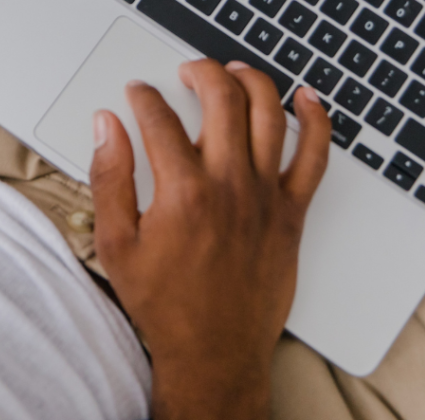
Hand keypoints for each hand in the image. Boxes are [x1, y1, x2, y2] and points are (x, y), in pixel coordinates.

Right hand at [90, 60, 330, 419]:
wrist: (214, 353)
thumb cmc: (166, 304)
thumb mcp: (117, 244)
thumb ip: (110, 178)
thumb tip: (107, 127)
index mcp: (183, 192)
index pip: (160, 119)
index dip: (144, 97)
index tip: (137, 93)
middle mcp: (229, 185)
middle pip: (221, 98)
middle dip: (200, 72)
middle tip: (186, 72)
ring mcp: (265, 196)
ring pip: (268, 113)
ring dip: (251, 80)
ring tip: (233, 70)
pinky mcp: (291, 212)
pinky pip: (315, 156)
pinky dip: (316, 120)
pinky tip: (307, 98)